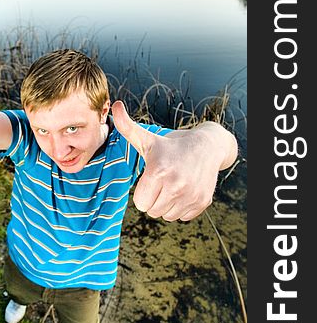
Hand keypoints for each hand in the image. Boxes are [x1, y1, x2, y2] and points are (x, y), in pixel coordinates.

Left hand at [112, 101, 235, 220]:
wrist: (207, 146)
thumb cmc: (170, 145)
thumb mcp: (147, 138)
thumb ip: (127, 127)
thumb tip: (115, 105)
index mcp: (158, 171)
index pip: (140, 203)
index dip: (143, 192)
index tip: (151, 178)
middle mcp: (176, 185)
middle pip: (153, 211)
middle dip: (155, 199)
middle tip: (163, 181)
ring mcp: (191, 195)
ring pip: (168, 216)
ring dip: (168, 204)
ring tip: (174, 184)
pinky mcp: (203, 202)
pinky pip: (183, 217)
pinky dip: (182, 207)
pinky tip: (186, 189)